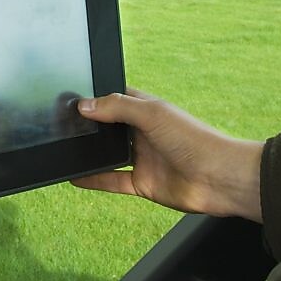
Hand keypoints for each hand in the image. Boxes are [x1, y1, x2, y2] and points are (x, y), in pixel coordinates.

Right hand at [71, 89, 263, 221]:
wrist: (219, 178)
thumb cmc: (194, 139)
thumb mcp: (152, 114)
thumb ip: (117, 108)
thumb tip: (85, 105)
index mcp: (148, 110)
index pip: (117, 98)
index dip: (97, 97)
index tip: (72, 97)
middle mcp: (144, 133)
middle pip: (110, 127)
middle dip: (89, 125)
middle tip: (61, 123)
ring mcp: (143, 159)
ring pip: (108, 154)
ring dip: (90, 152)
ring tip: (62, 147)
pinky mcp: (142, 184)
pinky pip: (112, 181)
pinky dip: (94, 180)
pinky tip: (74, 177)